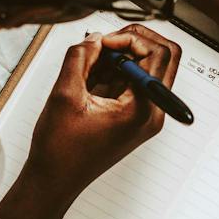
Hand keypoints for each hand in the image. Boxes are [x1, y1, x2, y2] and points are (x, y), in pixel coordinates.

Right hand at [0, 26, 181, 218]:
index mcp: (144, 109)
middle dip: (133, 42)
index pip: (160, 54)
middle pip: (163, 57)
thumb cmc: (61, 151)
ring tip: (89, 66)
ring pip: (148, 67)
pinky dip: (114, 71)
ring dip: (121, 57)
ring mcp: (145, 115)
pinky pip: (133, 82)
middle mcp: (152, 113)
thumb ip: (79, 58)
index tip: (102, 43)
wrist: (55, 181)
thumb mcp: (64, 95)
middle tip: (104, 45)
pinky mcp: (133, 116)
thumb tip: (95, 37)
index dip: (130, 39)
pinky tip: (89, 79)